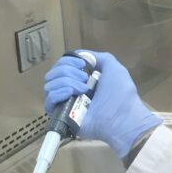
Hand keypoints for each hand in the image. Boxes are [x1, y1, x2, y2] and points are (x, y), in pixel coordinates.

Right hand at [44, 51, 161, 157]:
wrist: (122, 117)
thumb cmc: (121, 93)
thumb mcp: (114, 68)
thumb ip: (99, 58)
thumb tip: (80, 55)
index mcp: (82, 80)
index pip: (62, 65)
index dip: (68, 61)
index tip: (82, 65)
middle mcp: (72, 90)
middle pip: (53, 73)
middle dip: (67, 70)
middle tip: (85, 79)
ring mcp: (66, 103)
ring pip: (50, 85)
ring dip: (66, 82)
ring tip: (83, 90)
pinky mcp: (62, 116)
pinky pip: (49, 101)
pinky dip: (58, 93)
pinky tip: (70, 94)